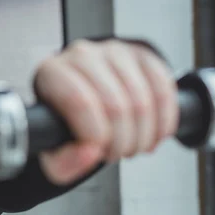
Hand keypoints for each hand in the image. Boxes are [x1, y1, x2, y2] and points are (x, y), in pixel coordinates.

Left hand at [34, 39, 178, 184]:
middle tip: (114, 154)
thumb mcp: (52, 153)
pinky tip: (152, 136)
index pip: (79, 102)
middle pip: (114, 105)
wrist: (81, 106)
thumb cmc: (63, 126)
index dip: (95, 136)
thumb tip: (89, 155)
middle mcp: (81, 55)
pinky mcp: (142, 55)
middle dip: (120, 142)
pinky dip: (163, 122)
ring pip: (142, 101)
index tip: (97, 152)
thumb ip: (63, 162)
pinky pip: (163, 91)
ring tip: (130, 147)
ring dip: (142, 137)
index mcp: (51, 74)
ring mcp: (114, 51)